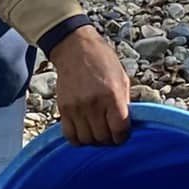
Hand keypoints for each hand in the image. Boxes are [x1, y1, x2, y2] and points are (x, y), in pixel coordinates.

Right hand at [50, 25, 130, 147]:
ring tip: (96, 132)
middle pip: (102, 138)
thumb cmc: (101, 60)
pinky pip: (70, 135)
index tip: (122, 134)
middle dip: (108, 140)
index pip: (119, 130)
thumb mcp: (121, 78)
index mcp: (112, 95)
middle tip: (109, 134)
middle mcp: (93, 104)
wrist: (74, 48)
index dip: (122, 137)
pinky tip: (83, 132)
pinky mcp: (63, 109)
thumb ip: (123, 102)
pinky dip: (78, 139)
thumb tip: (125, 124)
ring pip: (86, 139)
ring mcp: (76, 107)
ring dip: (93, 140)